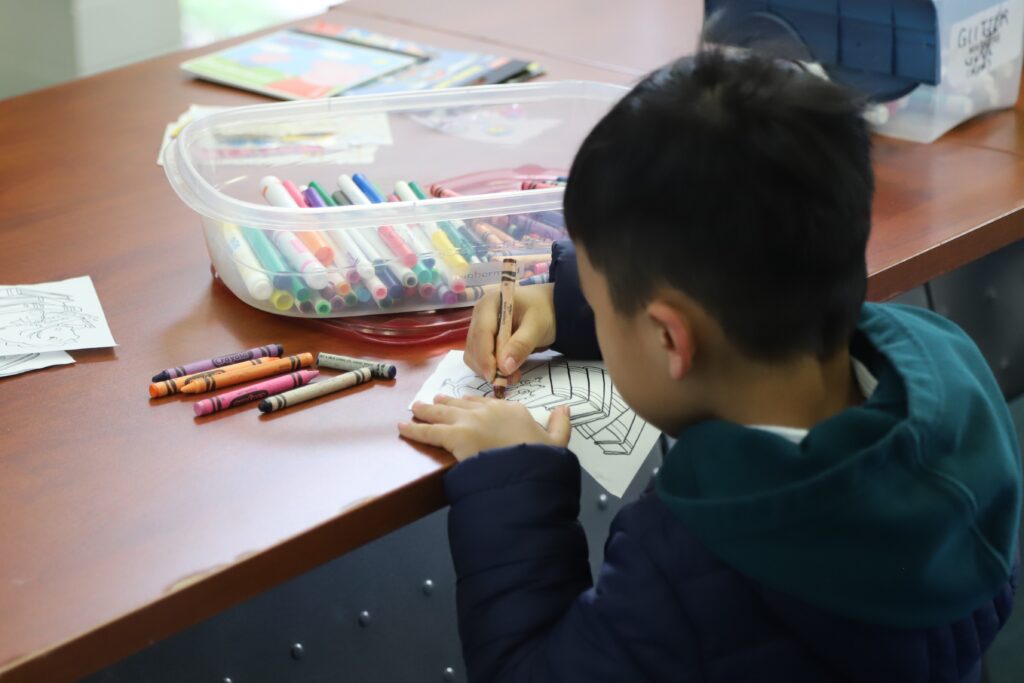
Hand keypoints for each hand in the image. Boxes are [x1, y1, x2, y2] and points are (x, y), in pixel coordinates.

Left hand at [399, 395, 570, 460]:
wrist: (526, 472)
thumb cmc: (541, 461)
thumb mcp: (557, 442)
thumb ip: (559, 424)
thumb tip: (565, 408)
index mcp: (512, 410)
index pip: (488, 402)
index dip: (475, 403)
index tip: (466, 403)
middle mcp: (488, 410)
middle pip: (462, 404)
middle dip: (447, 402)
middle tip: (435, 400)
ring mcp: (470, 422)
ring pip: (442, 412)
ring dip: (427, 410)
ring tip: (416, 407)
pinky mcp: (454, 436)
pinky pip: (428, 432)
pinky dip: (413, 429)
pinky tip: (402, 427)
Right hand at [465, 283, 555, 385]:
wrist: (549, 308)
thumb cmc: (543, 312)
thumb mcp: (536, 327)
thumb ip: (521, 345)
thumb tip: (504, 368)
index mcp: (490, 304)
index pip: (481, 333)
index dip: (485, 357)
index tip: (493, 376)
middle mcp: (479, 314)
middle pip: (474, 345)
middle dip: (488, 366)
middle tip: (509, 379)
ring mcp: (478, 326)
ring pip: (474, 354)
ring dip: (489, 369)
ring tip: (512, 375)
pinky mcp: (482, 338)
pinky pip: (480, 356)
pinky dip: (491, 367)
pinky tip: (508, 370)